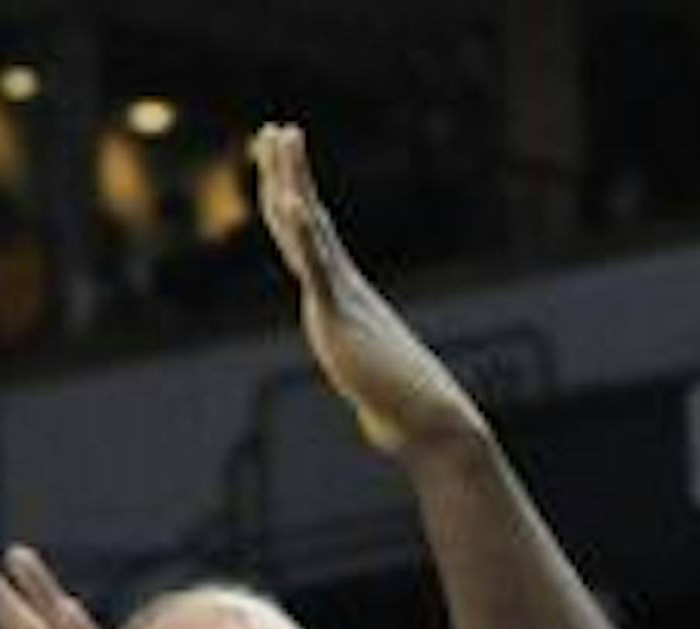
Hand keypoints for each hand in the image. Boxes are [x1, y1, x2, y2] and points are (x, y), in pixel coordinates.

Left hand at [253, 119, 484, 457]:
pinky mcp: (340, 315)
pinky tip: (290, 204)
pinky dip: (303, 234)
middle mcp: (341, 286)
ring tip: (279, 138)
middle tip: (273, 130)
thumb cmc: (405, 408)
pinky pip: (317, 267)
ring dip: (291, 181)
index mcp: (344, 296)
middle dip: (285, 174)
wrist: (426, 419)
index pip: (312, 239)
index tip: (283, 166)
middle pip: (304, 219)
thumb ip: (372, 395)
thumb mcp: (375, 391)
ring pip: (307, 229)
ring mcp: (340, 296)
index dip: (294, 199)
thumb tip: (375, 428)